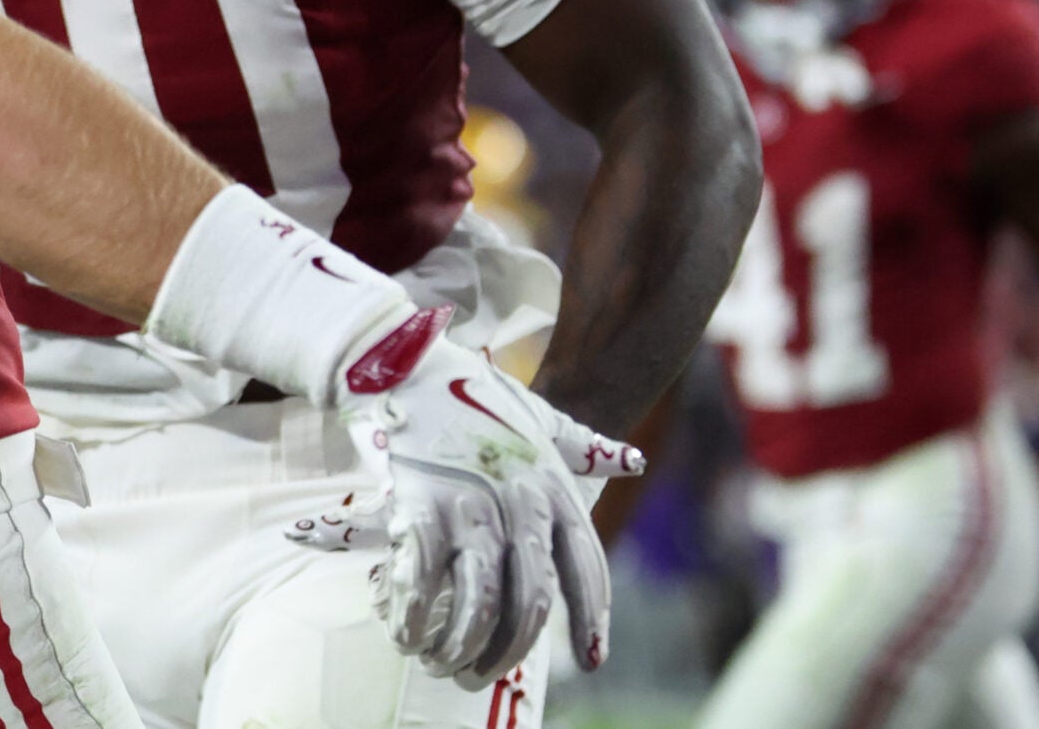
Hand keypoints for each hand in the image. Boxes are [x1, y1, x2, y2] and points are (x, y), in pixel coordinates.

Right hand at [288, 324, 642, 690]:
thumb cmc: (478, 396)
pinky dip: (411, 617)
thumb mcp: (542, 420)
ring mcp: (469, 506)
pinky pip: (421, 582)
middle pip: (531, 599)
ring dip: (461, 646)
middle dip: (509, 650)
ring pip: (479, 602)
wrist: (411, 362)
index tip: (591, 661)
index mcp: (555, 487)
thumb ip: (586, 447)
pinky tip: (405, 633)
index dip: (592, 620)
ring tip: (446, 664)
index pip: (587, 568)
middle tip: (484, 676)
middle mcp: (520, 502)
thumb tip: (633, 459)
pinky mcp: (419, 506)